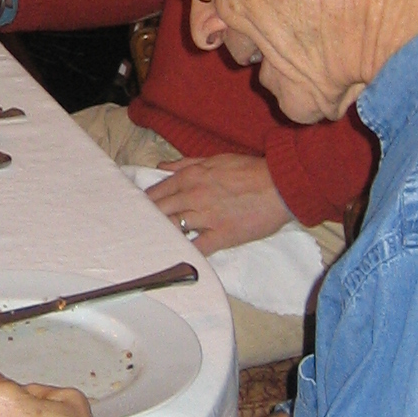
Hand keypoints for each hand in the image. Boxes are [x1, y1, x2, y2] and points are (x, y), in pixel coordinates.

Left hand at [147, 154, 290, 255]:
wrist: (281, 184)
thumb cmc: (250, 169)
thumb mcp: (215, 158)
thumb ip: (186, 163)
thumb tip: (161, 166)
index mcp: (190, 176)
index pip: (157, 191)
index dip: (144, 202)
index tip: (136, 211)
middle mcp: (193, 196)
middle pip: (159, 211)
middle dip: (146, 220)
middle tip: (136, 230)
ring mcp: (206, 217)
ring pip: (173, 228)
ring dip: (161, 236)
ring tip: (150, 245)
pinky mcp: (222, 235)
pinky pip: (197, 248)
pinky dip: (186, 253)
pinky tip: (176, 258)